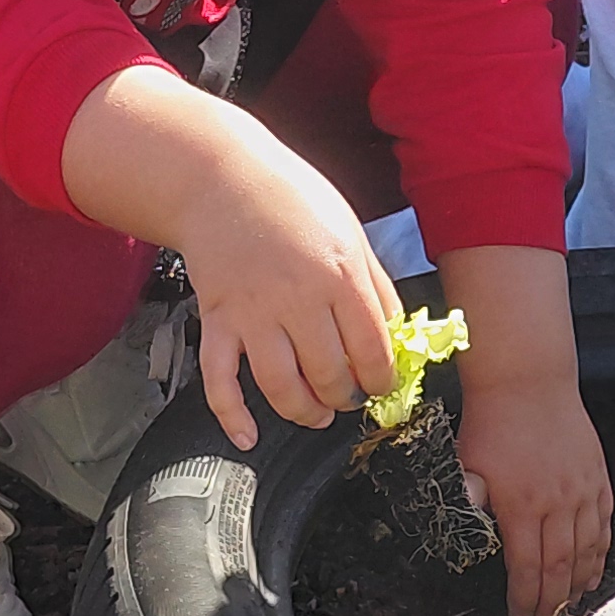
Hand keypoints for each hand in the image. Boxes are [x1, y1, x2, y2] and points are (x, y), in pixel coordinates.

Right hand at [68, 70, 398, 449]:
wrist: (223, 178)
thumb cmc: (291, 200)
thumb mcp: (351, 230)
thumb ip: (374, 284)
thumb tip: (396, 333)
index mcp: (340, 274)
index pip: (372, 350)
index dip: (380, 380)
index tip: (380, 387)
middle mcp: (299, 298)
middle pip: (329, 375)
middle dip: (344, 399)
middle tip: (347, 399)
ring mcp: (254, 313)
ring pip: (282, 387)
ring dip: (303, 413)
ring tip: (315, 415)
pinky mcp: (218, 321)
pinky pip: (220, 381)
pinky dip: (232, 416)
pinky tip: (247, 438)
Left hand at [450, 364, 614, 615]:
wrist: (529, 381)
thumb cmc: (494, 421)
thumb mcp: (468, 463)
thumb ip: (470, 498)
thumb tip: (467, 523)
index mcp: (522, 504)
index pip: (526, 567)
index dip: (524, 598)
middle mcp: (558, 502)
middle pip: (560, 567)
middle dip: (552, 602)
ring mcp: (582, 490)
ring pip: (587, 550)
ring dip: (578, 584)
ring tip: (570, 606)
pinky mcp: (598, 477)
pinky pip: (604, 525)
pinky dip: (600, 553)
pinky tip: (594, 571)